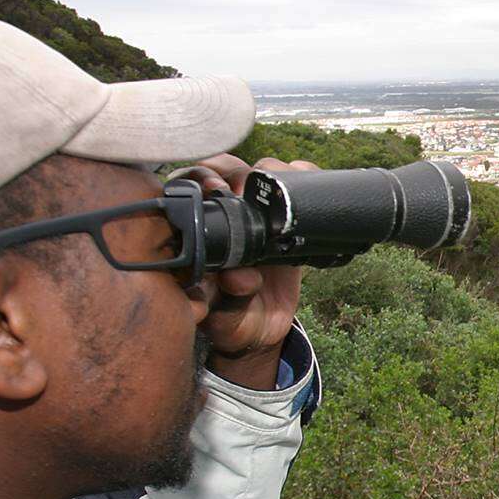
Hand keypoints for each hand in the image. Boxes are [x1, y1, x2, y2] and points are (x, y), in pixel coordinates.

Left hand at [170, 154, 318, 388]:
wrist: (263, 329)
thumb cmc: (236, 323)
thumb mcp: (229, 320)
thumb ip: (230, 302)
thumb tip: (241, 277)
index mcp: (197, 235)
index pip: (187, 189)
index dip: (197, 179)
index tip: (214, 188)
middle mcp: (222, 218)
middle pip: (222, 170)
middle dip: (234, 168)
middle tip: (247, 185)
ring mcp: (254, 216)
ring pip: (258, 172)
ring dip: (273, 170)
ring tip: (287, 183)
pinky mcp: (284, 219)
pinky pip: (294, 187)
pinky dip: (304, 176)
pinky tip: (310, 181)